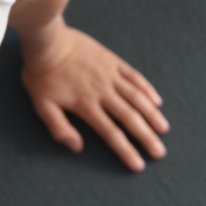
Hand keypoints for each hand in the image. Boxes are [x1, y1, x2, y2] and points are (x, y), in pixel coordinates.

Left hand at [20, 23, 167, 170]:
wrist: (47, 40)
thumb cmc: (41, 75)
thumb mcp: (42, 105)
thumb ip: (59, 127)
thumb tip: (77, 147)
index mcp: (86, 105)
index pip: (111, 133)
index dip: (126, 151)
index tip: (138, 165)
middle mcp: (103, 91)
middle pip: (130, 118)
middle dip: (146, 137)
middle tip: (159, 152)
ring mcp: (110, 75)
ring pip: (137, 97)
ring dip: (152, 114)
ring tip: (163, 129)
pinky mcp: (112, 61)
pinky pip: (134, 76)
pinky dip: (147, 89)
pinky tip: (156, 100)